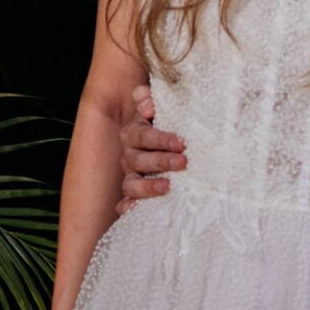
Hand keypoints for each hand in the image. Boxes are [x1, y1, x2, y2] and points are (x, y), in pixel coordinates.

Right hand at [116, 84, 185, 215]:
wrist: (166, 136)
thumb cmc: (167, 122)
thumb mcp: (162, 108)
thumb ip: (150, 99)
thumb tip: (146, 102)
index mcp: (135, 133)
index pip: (145, 136)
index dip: (162, 139)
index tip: (181, 142)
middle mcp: (130, 155)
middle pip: (140, 160)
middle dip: (162, 161)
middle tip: (183, 162)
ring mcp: (130, 175)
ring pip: (131, 183)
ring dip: (147, 187)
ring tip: (167, 187)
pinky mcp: (134, 192)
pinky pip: (126, 200)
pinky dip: (127, 206)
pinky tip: (132, 210)